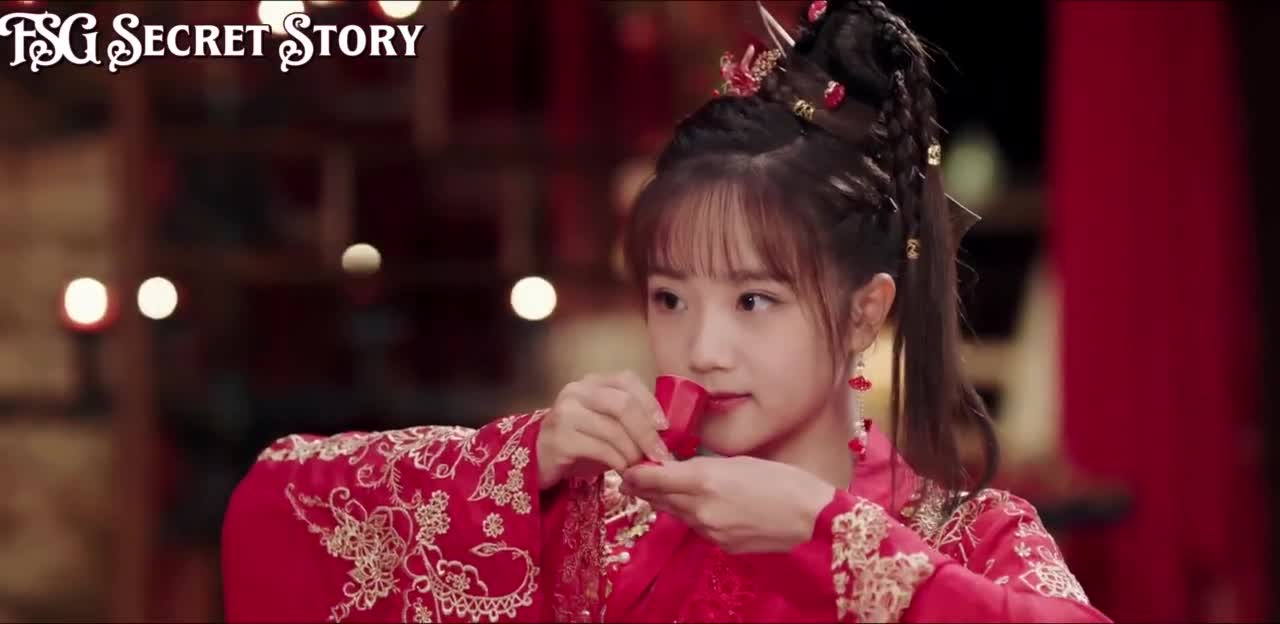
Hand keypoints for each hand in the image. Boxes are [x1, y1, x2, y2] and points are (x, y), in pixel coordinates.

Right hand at [537, 371, 674, 490]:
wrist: (539, 460)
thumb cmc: (580, 442)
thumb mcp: (607, 425)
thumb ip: (630, 420)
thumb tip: (666, 434)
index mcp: (592, 382)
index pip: (627, 380)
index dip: (650, 403)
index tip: (665, 428)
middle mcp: (576, 391)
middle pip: (622, 405)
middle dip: (646, 432)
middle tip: (659, 455)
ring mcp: (565, 413)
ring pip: (613, 429)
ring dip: (633, 452)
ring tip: (641, 467)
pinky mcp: (559, 438)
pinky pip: (600, 449)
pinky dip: (618, 462)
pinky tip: (624, 471)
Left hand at [620, 456, 836, 553]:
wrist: (811, 518)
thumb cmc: (782, 480)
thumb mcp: (740, 462)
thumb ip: (704, 466)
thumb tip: (680, 468)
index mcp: (704, 480)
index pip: (654, 478)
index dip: (635, 474)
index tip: (626, 469)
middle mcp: (700, 508)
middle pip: (659, 498)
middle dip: (645, 489)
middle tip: (633, 479)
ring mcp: (709, 531)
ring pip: (676, 514)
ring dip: (668, 502)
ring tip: (664, 489)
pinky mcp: (720, 546)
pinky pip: (697, 528)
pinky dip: (694, 516)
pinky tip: (703, 507)